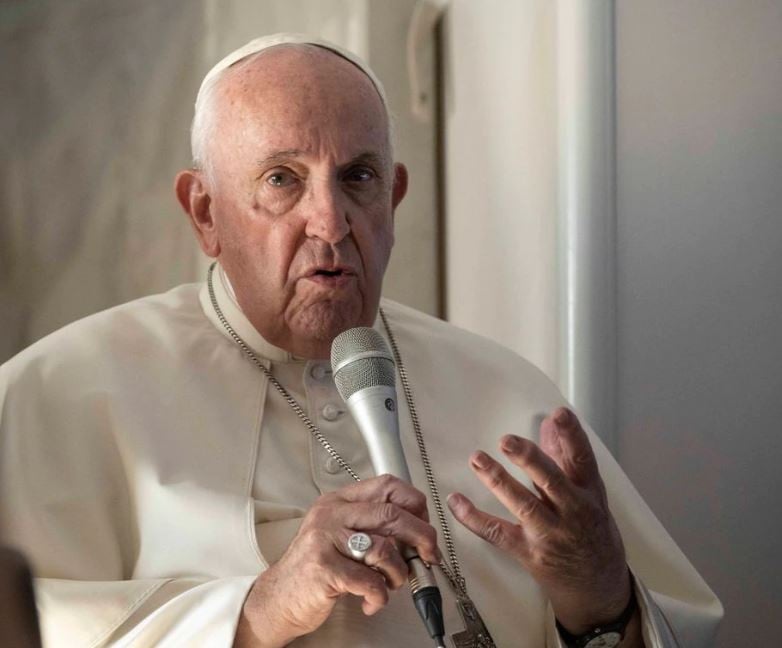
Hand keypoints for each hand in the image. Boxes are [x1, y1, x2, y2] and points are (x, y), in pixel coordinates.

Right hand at [234, 475, 440, 647]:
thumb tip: (418, 534)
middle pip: (391, 514)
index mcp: (339, 501)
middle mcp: (331, 514)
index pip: (387, 485)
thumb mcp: (341, 536)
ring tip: (391, 584)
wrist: (277, 597)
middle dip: (421, 536)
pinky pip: (370, 581)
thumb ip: (372, 527)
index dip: (414, 503)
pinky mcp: (324, 569)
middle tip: (428, 555)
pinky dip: (380, 596)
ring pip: (384, 549)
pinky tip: (373, 601)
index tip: (424, 523)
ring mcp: (325, 539)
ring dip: (399, 573)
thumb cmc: (314, 568)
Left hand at [447, 407, 631, 635]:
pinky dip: (474, 518)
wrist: (598, 587)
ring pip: (523, 505)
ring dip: (498, 481)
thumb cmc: (592, 532)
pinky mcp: (529, 553)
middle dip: (529, 459)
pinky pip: (497, 533)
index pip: (582, 460)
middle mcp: (573, 513)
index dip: (573, 436)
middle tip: (507, 440)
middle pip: (551, 482)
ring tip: (477, 459)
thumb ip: (565, 457)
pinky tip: (456, 501)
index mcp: (589, 493)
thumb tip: (549, 422)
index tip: (560, 414)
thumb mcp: (589, 493)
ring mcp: (550, 534)